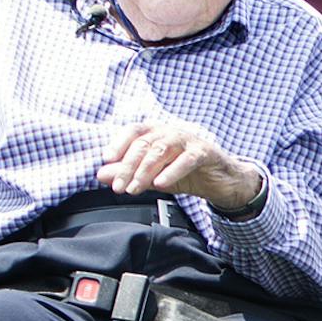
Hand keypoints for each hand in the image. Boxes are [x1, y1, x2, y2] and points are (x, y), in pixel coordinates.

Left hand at [97, 120, 260, 209]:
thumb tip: (101, 174)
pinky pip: (186, 159)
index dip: (118, 143)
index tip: (106, 159)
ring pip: (161, 149)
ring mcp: (188, 140)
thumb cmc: (185, 174)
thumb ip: (129, 174)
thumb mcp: (152, 177)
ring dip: (145, 171)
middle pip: (144, 143)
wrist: (220, 181)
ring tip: (134, 188)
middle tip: (118, 187)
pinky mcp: (204, 152)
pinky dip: (172, 171)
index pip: (133, 131)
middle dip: (128, 166)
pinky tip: (160, 184)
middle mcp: (170, 131)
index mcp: (157, 133)